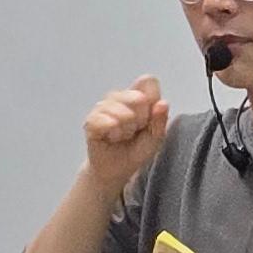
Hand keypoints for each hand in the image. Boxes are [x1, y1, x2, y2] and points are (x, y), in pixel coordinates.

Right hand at [82, 79, 170, 196]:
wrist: (117, 170)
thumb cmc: (136, 150)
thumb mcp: (156, 138)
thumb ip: (160, 120)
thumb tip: (163, 103)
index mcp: (136, 96)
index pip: (148, 82)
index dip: (152, 100)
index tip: (149, 118)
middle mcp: (118, 97)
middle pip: (137, 96)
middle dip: (141, 119)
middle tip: (135, 130)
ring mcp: (102, 107)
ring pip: (120, 110)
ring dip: (126, 128)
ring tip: (123, 136)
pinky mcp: (90, 121)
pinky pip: (104, 120)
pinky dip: (113, 132)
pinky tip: (112, 138)